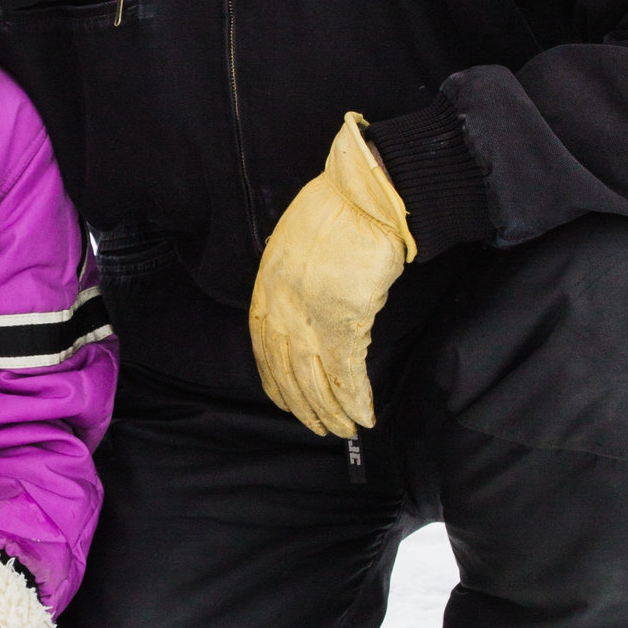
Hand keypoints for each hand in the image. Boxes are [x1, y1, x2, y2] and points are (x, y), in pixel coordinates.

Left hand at [247, 111, 414, 437]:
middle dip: (303, 407)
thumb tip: (310, 302)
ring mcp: (310, 320)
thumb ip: (294, 280)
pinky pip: (346, 375)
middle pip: (287, 373)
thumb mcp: (296, 245)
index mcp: (267, 290)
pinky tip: (363, 416)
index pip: (264, 349)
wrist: (361, 197)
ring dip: (330, 412)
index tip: (284, 401)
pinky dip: (355, 400)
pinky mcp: (344, 324)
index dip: (275, 381)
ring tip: (344, 430)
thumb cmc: (337, 211)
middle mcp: (282, 311)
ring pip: (314, 382)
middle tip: (319, 427)